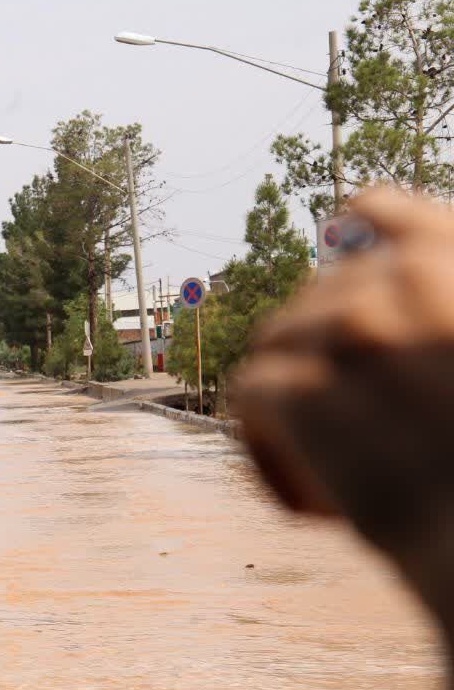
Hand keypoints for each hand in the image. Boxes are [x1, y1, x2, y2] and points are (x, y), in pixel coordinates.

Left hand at [233, 188, 453, 547]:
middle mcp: (410, 283)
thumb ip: (440, 318)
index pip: (393, 214)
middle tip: (353, 412)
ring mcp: (355, 333)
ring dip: (289, 383)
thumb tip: (394, 293)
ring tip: (318, 446)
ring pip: (279, 336)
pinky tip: (287, 475)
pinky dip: (261, 432)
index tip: (348, 238)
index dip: (367, 226)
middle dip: (323, 342)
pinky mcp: (308, 389)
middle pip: (326, 292)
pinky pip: (254, 388)